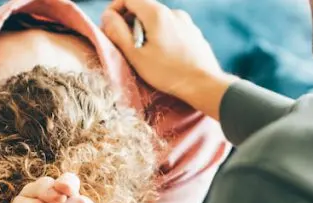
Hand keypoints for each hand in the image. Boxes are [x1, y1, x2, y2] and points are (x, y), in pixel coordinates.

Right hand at [101, 0, 236, 118]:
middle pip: (143, 8)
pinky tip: (164, 57)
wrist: (204, 84)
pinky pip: (172, 29)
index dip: (115, 10)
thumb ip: (118, 32)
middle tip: (124, 45)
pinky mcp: (194, 33)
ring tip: (145, 55)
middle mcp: (173, 12)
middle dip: (129, 23)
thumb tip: (107, 16)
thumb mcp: (135, 55)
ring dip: (146, 32)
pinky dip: (161, 37)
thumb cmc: (167, 72)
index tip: (110, 27)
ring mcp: (186, 22)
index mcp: (156, 13)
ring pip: (158, 20)